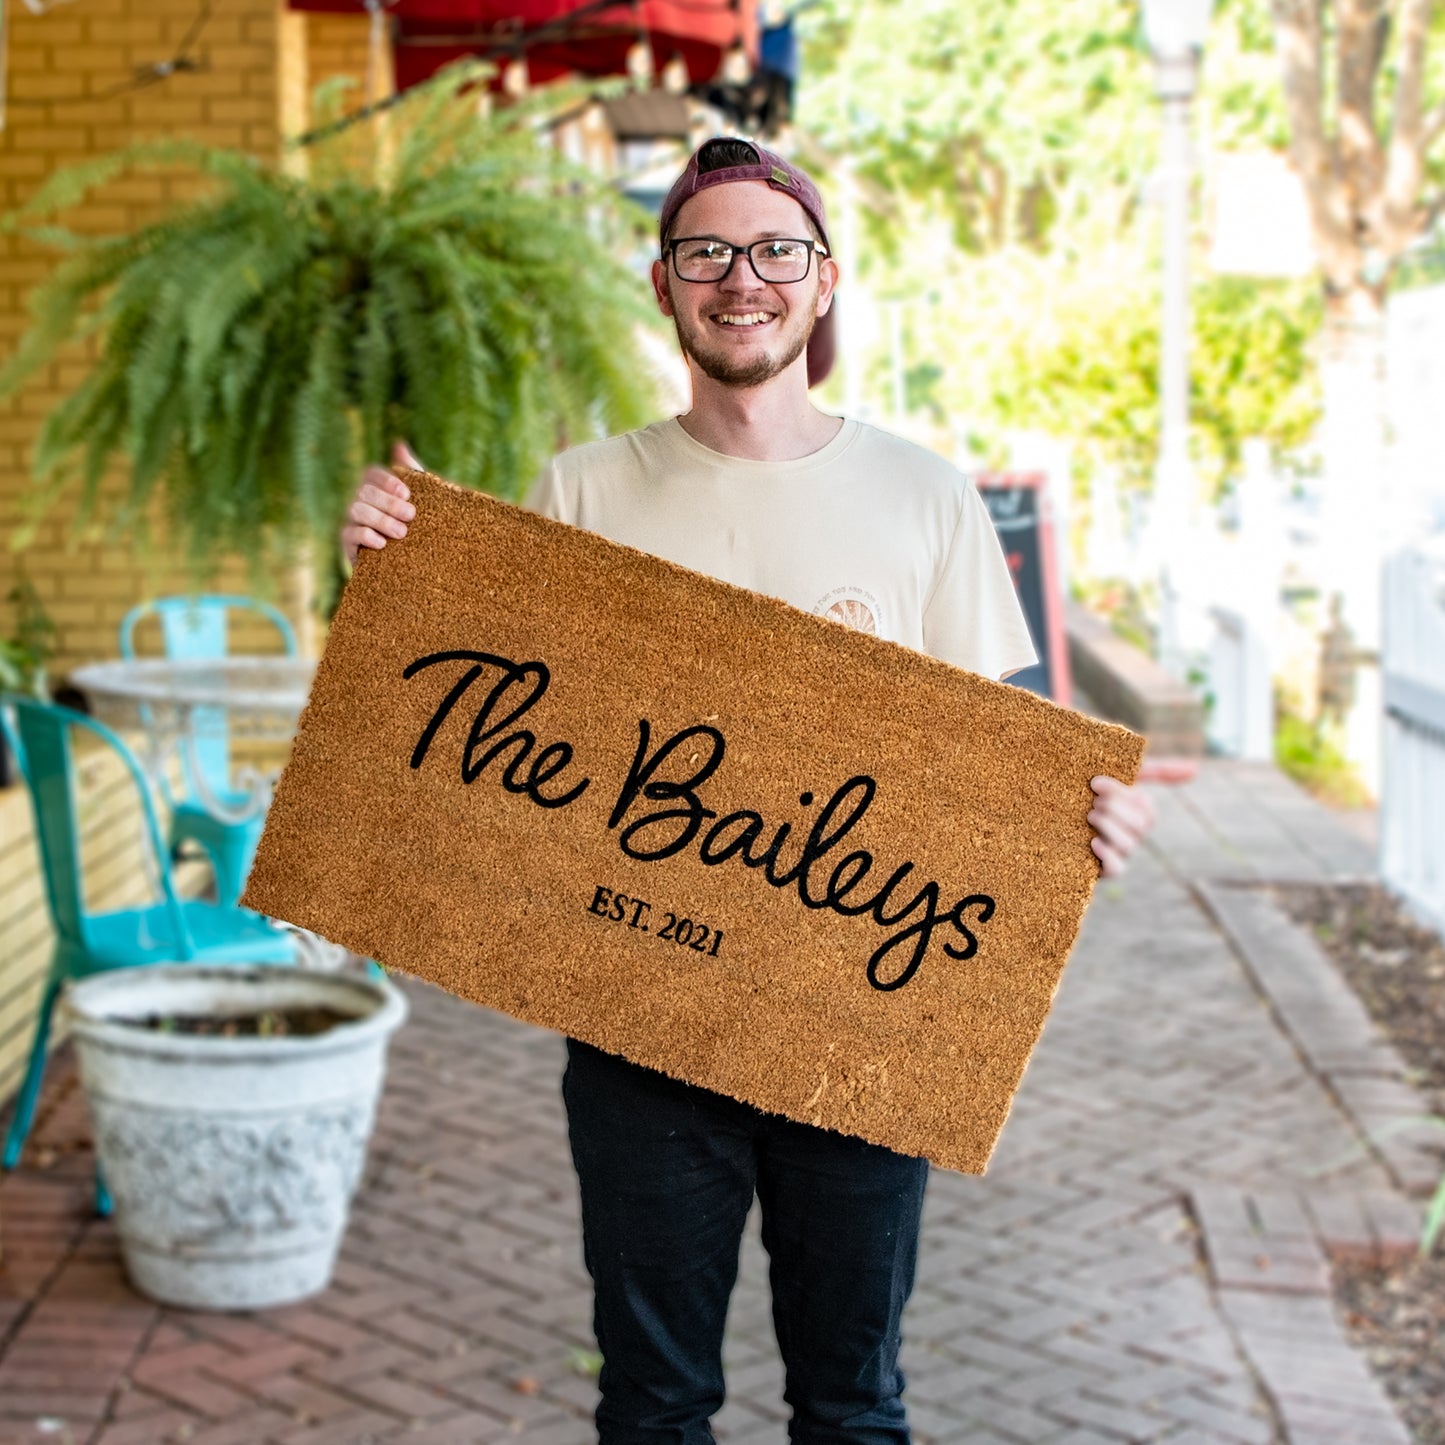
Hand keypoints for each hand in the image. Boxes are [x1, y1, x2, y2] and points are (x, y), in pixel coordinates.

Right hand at [341, 440, 422, 563]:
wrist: (408, 558)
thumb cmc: (412, 521)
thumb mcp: (418, 497)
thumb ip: (411, 471)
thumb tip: (399, 444)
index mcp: (372, 485)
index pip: (371, 473)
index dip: (387, 481)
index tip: (407, 494)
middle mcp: (357, 499)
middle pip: (365, 492)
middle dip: (389, 503)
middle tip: (411, 515)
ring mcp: (350, 520)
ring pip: (357, 511)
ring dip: (381, 520)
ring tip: (402, 533)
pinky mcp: (347, 542)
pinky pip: (350, 534)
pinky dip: (367, 536)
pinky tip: (383, 544)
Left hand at [1087, 759, 1195, 876]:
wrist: (1049, 810)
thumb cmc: (1087, 792)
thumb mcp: (1118, 775)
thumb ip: (1158, 771)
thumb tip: (1196, 769)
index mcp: (1138, 814)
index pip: (1147, 809)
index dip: (1122, 794)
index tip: (1095, 782)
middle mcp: (1133, 836)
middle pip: (1141, 826)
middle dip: (1114, 809)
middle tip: (1091, 801)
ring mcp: (1119, 853)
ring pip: (1129, 845)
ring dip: (1109, 826)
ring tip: (1088, 815)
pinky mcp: (1103, 870)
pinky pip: (1118, 869)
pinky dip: (1108, 854)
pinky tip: (1092, 841)